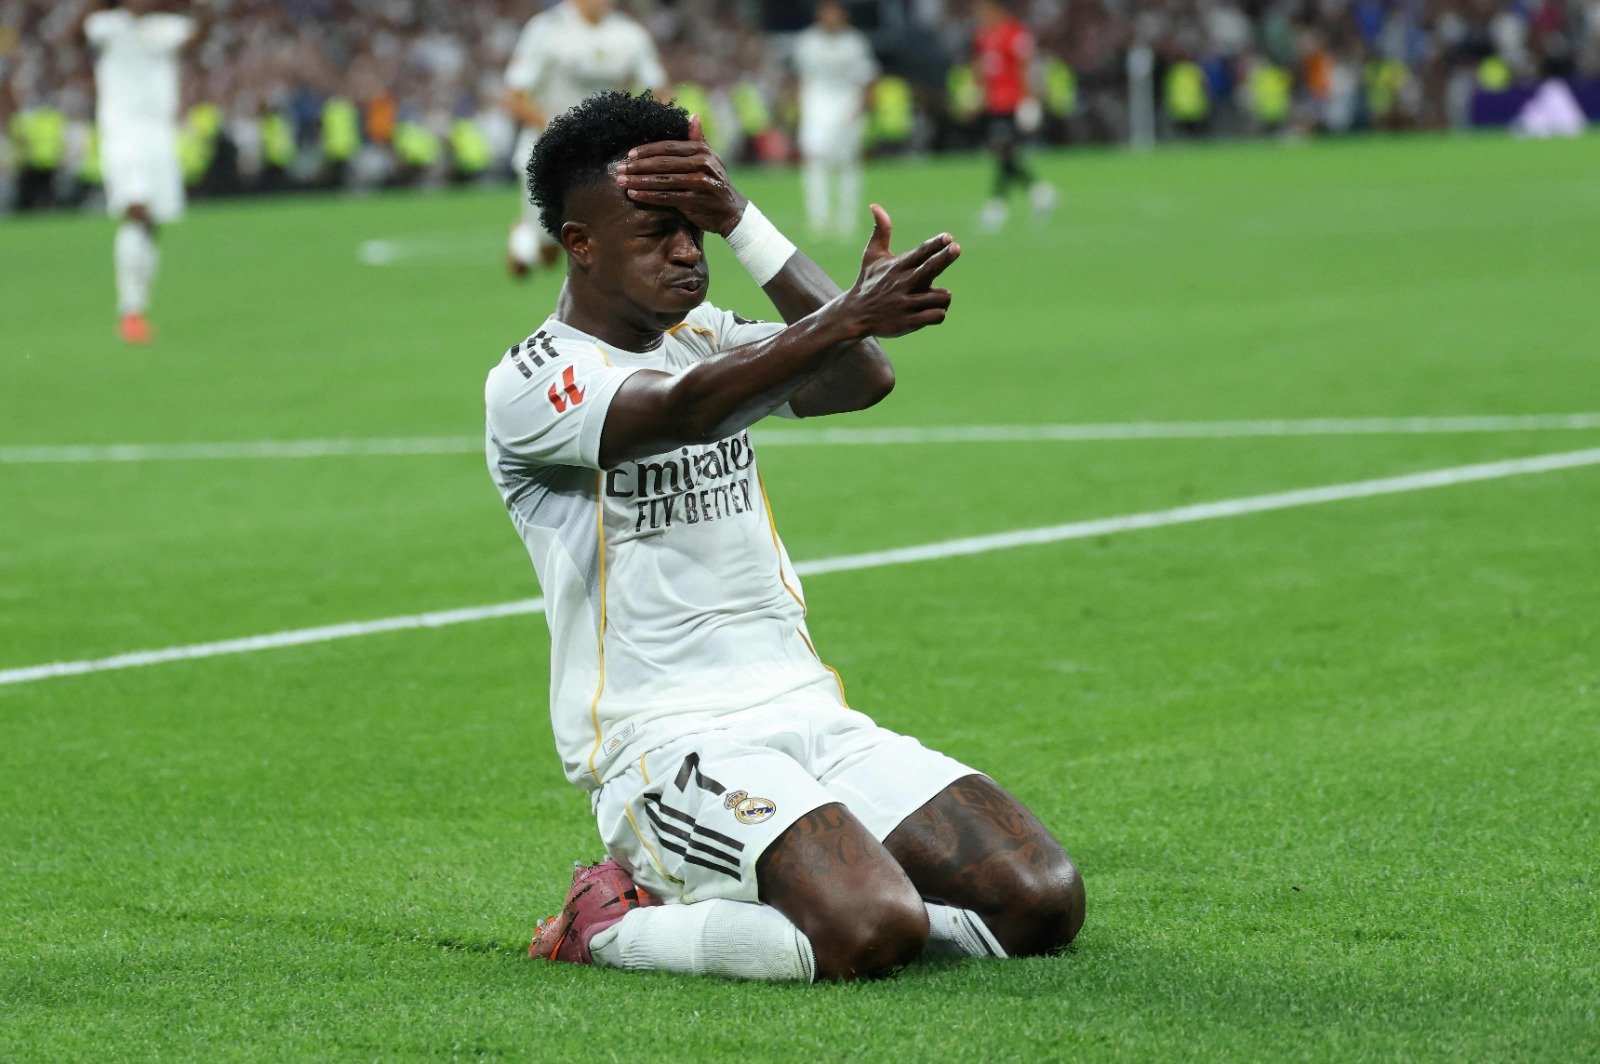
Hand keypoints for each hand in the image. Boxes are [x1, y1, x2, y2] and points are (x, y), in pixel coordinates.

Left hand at [613, 115, 748, 235]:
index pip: (669, 147)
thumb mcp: (711, 158)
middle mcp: (703, 164)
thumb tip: (693, 116)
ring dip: (640, 181)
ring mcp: (700, 183)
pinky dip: (649, 196)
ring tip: (621, 181)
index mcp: (703, 150)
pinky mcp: (696, 201)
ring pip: (664, 180)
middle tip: (619, 168)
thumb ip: (698, 139)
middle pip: (664, 163)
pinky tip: (634, 194)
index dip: (647, 150)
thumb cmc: (714, 182)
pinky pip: (667, 197)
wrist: (732, 211)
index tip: (629, 154)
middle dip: (639, 166)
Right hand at [836, 205, 958, 339]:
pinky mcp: (908, 322)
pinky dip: (939, 313)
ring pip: (940, 296)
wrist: (855, 314)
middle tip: (956, 248)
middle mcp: (904, 283)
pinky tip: (934, 310)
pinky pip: (936, 316)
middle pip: (930, 268)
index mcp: (899, 266)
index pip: (921, 252)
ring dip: (943, 295)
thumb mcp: (872, 256)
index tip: (948, 237)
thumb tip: (875, 205)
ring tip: (936, 296)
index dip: (936, 244)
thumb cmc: (868, 282)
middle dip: (945, 257)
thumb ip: (880, 231)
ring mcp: (906, 303)